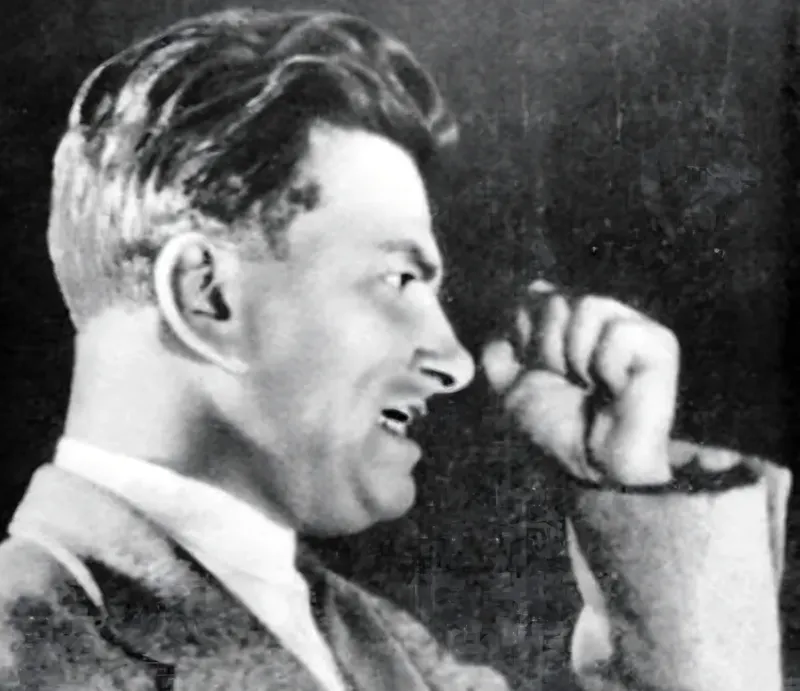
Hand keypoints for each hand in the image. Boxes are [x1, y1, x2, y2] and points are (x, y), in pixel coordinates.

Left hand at [481, 281, 679, 484]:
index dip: (523, 332)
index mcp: (566, 324)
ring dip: (576, 357)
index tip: (534, 369)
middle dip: (547, 348)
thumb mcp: (512, 387)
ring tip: (589, 385)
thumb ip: (503, 347)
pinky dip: (607, 365)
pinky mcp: (659, 345)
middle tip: (565, 382)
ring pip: (588, 306)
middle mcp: (600, 319)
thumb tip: (517, 305)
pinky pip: (617, 332)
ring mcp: (631, 327)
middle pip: (556, 299)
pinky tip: (616, 387)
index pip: (534, 294)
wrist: (594, 469)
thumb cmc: (557, 430)